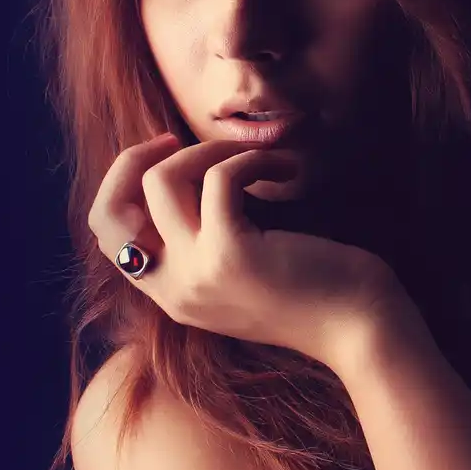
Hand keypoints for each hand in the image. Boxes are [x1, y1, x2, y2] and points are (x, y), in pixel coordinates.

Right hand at [86, 133, 426, 370]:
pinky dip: (251, 159)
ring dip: (206, 150)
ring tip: (255, 158)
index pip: (108, 235)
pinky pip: (220, 178)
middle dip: (137, 158)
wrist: (362, 329)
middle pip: (112, 209)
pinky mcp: (232, 254)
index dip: (122, 183)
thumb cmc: (318, 290)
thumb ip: (208, 239)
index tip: (165, 156)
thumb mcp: (246, 270)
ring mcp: (199, 273)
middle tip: (180, 140)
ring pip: (160, 181)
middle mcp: (175, 290)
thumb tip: (187, 170)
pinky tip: (285, 168)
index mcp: (174, 294)